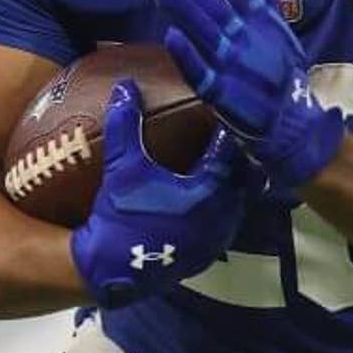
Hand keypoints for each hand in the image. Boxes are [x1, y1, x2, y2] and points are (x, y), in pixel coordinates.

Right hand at [69, 78, 252, 307]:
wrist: (110, 268)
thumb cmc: (120, 214)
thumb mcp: (122, 167)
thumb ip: (125, 125)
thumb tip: (126, 84)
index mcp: (208, 191)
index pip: (229, 152)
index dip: (225, 133)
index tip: (220, 116)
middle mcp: (221, 216)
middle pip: (243, 178)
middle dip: (237, 159)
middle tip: (228, 138)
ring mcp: (216, 239)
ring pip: (237, 204)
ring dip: (232, 185)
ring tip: (223, 165)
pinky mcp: (206, 255)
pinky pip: (226, 224)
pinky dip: (222, 208)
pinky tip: (208, 198)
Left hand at [143, 0, 343, 189]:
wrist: (292, 123)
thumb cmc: (280, 71)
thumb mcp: (275, 28)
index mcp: (260, 20)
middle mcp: (246, 38)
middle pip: (211, 4)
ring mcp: (234, 66)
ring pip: (204, 32)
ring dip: (181, 7)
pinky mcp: (222, 95)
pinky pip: (202, 73)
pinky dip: (189, 56)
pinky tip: (171, 36)